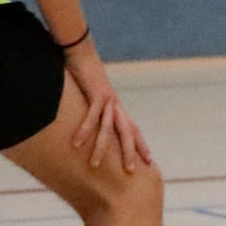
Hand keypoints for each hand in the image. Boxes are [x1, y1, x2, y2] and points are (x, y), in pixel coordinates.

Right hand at [63, 39, 152, 172]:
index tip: (148, 162)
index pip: (134, 130)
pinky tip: (77, 143)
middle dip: (130, 152)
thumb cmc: (87, 77)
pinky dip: (84, 129)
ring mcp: (108, 100)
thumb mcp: (93, 98)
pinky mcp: (96, 94)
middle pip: (127, 133)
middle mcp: (117, 106)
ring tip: (95, 165)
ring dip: (101, 148)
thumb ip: (95, 111)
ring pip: (108, 128)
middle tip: (131, 171)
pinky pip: (90, 116)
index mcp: (118, 108)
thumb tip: (92, 125)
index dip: (141, 145)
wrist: (84, 54)